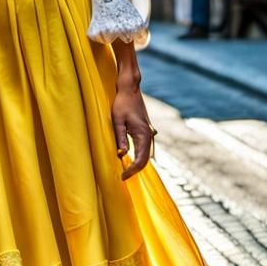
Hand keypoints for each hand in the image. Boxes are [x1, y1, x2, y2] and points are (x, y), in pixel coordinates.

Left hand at [111, 38, 153, 180]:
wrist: (129, 89)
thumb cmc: (122, 103)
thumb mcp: (117, 121)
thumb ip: (120, 138)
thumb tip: (121, 155)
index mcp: (143, 134)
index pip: (141, 159)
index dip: (132, 170)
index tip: (122, 176)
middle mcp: (149, 135)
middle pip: (146, 159)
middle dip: (135, 170)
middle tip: (123, 176)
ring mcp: (149, 133)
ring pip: (146, 154)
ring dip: (138, 163)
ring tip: (126, 170)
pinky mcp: (146, 131)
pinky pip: (145, 148)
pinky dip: (139, 156)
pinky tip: (130, 160)